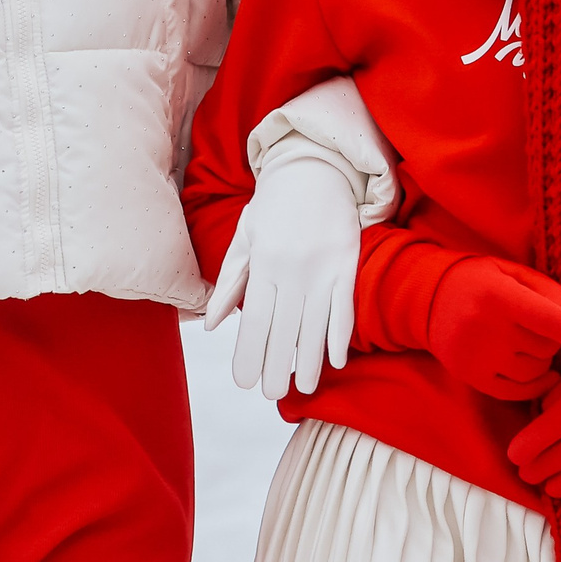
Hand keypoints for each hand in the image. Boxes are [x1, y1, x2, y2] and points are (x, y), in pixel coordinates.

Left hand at [203, 156, 359, 398]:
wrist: (315, 167)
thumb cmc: (274, 204)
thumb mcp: (244, 236)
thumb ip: (230, 281)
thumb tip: (213, 324)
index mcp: (263, 262)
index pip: (254, 319)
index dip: (249, 353)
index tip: (244, 381)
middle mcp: (291, 269)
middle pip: (283, 328)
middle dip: (276, 365)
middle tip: (271, 393)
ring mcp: (322, 268)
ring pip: (314, 324)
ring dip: (308, 359)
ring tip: (303, 387)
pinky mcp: (347, 264)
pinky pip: (343, 307)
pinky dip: (340, 335)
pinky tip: (335, 360)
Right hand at [426, 256, 560, 400]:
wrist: (430, 299)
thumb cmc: (486, 282)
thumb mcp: (517, 274)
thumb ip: (554, 295)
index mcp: (498, 295)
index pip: (548, 320)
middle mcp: (484, 327)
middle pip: (547, 347)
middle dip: (555, 338)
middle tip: (538, 323)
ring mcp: (475, 356)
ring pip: (536, 370)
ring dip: (543, 358)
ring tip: (524, 338)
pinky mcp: (471, 377)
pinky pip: (520, 390)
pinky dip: (537, 382)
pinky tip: (539, 370)